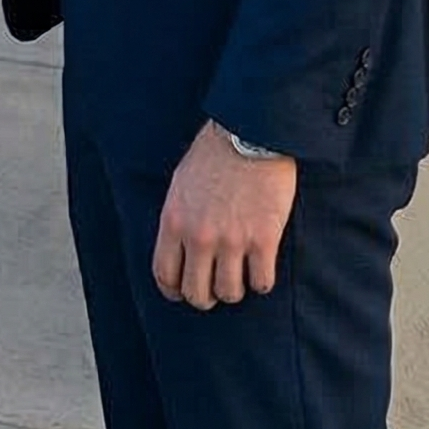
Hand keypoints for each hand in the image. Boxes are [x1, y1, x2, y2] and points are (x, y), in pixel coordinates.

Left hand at [152, 122, 297, 308]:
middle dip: (205, 297)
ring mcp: (232, 240)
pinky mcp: (264, 239)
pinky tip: (261, 266)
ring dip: (235, 288)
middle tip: (215, 288)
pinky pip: (261, 283)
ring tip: (240, 273)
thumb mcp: (181, 184)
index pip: (165, 275)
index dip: (174, 291)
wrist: (251, 132)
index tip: (183, 292)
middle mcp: (200, 236)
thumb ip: (179, 218)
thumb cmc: (214, 154)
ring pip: (230, 293)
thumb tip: (180, 249)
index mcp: (174, 221)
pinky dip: (262, 280)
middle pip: (197, 293)